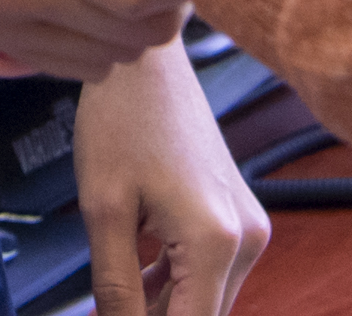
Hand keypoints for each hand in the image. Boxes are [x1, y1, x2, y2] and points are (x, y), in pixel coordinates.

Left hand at [76, 44, 271, 314]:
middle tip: (108, 310)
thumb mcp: (104, 212)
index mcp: (217, 241)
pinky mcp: (238, 214)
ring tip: (114, 295)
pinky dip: (173, 283)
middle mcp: (246, 237)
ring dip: (162, 307)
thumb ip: (115, 289)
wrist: (146, 60)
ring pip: (204, 298)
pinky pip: (208, 270)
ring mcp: (247, 225)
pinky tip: (134, 275)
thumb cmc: (123, 117)